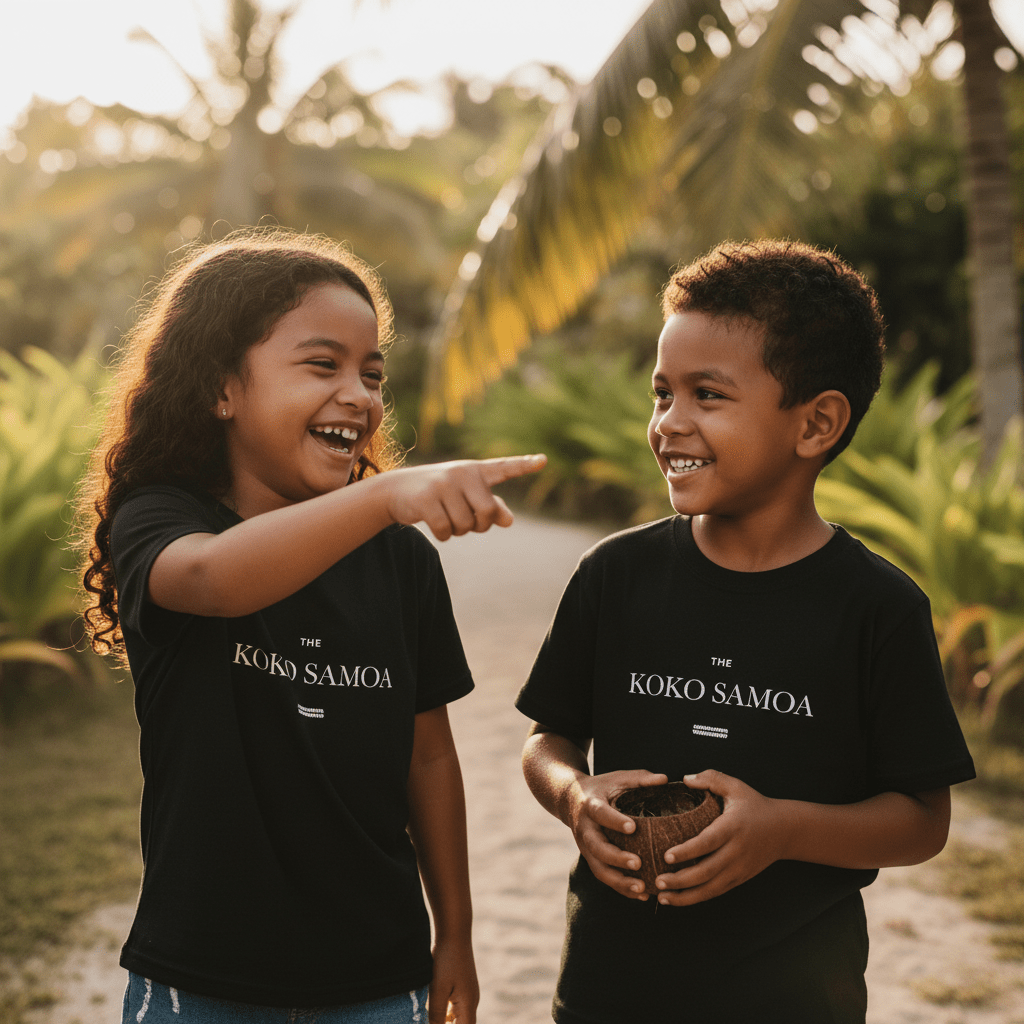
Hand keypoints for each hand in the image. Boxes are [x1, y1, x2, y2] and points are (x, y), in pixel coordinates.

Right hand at [383, 455, 545, 540]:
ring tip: (445, 516)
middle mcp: (462, 473)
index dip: (524, 465)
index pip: (504, 468)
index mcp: (476, 471)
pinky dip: (443, 535)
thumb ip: (491, 508)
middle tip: (466, 520)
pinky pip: (446, 530)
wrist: (396, 490)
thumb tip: (509, 520)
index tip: (543, 461)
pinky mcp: (426, 498)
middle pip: (488, 512)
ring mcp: (443, 484)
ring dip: (458, 531)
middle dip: (479, 524)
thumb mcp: (466, 497)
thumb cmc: (440, 494)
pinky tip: (434, 524)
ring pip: (466, 525)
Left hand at [428, 937, 477, 1023]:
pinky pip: (455, 1007)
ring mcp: (468, 993)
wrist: (454, 932)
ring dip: (446, 1021)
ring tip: (430, 1015)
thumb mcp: (438, 989)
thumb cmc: (446, 960)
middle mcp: (472, 1001)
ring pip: (458, 1018)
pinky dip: (446, 1013)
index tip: (436, 1023)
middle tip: (432, 1019)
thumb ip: (436, 1015)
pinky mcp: (462, 986)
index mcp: (468, 1005)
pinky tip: (433, 1010)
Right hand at [564, 769, 668, 900]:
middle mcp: (585, 829)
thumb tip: (665, 779)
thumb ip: (640, 779)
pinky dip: (622, 889)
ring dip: (619, 881)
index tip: (633, 828)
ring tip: (642, 888)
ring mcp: (586, 848)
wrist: (569, 799)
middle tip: (638, 863)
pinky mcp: (591, 859)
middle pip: (597, 847)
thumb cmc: (601, 788)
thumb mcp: (617, 778)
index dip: (615, 821)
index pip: (601, 814)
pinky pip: (605, 878)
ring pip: (599, 869)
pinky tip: (642, 895)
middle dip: (616, 858)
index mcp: (591, 805)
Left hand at [652, 770, 790, 905]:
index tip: (667, 856)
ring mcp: (739, 869)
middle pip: (707, 871)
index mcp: (732, 827)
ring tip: (663, 896)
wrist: (784, 830)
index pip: (708, 842)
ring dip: (686, 896)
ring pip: (711, 888)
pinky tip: (678, 899)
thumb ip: (711, 778)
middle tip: (658, 881)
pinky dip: (697, 898)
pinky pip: (716, 891)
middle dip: (680, 880)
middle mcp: (736, 851)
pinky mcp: (740, 879)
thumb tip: (685, 779)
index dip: (687, 851)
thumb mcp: (736, 787)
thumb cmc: (755, 805)